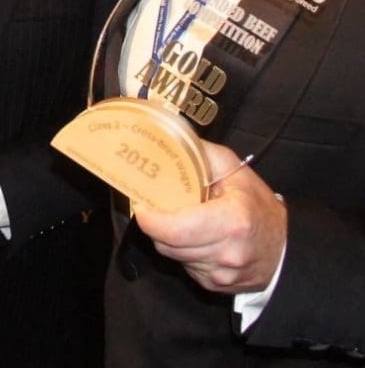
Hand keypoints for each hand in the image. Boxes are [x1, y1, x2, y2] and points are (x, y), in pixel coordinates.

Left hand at [134, 139, 286, 292]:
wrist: (286, 249)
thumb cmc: (257, 205)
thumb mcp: (233, 169)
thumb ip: (200, 153)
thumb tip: (166, 142)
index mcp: (231, 222)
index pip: (174, 230)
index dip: (151, 219)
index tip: (142, 205)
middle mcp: (226, 253)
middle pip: (167, 244)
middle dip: (156, 225)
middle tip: (156, 208)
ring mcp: (222, 275)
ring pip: (173, 256)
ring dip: (169, 239)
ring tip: (181, 220)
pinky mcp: (216, 286)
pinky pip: (185, 267)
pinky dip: (183, 252)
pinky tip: (195, 238)